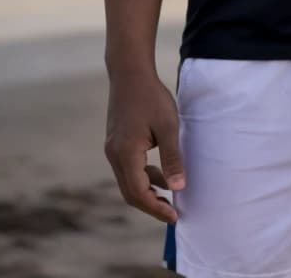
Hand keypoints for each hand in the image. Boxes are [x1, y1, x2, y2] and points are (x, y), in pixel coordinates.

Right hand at [104, 68, 185, 222]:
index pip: (138, 193)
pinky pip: (127, 169)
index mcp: (126, 153)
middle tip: (172, 212)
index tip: (174, 217)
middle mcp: (114, 155)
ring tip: (169, 195)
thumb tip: (178, 187)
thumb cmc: (151, 97)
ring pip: (128, 181)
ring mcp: (112, 149)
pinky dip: (142, 177)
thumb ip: (172, 158)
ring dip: (147, 191)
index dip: (156, 208)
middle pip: (130, 192)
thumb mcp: (168, 126)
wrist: (130, 73)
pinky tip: (160, 174)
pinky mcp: (115, 143)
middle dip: (151, 205)